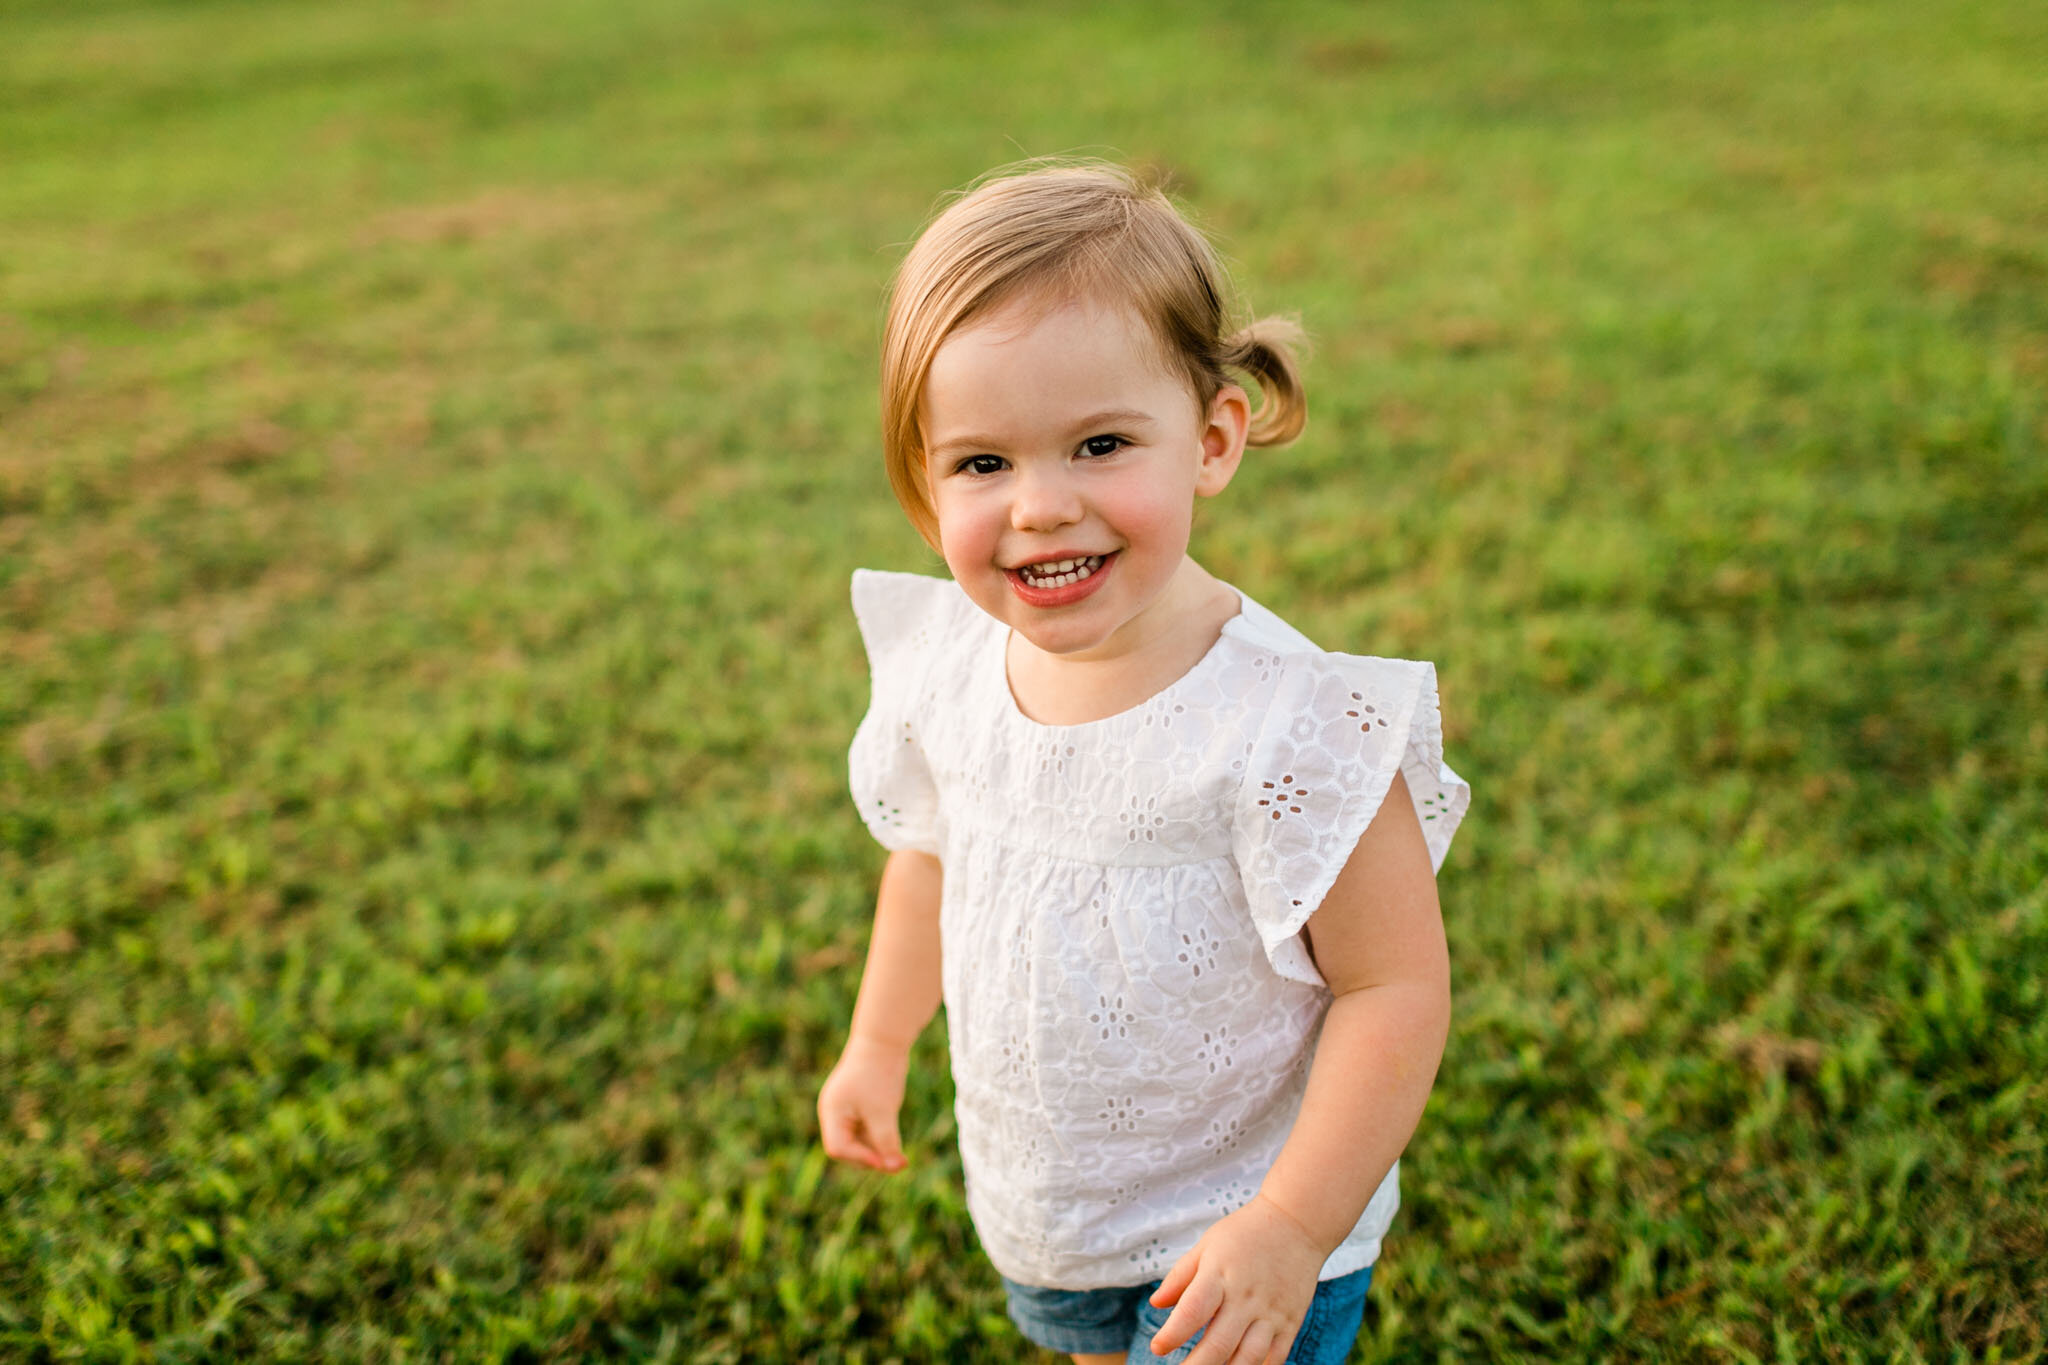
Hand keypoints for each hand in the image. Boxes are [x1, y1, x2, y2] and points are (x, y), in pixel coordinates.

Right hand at [817, 1036, 909, 1171]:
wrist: (885, 1039)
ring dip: (877, 1149)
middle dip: (871, 1157)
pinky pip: (866, 1130)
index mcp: (832, 1112)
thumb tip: (894, 1168)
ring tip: (899, 1153)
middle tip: (898, 1161)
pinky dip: (880, 1137)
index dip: (860, 1159)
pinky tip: (895, 1139)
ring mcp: (846, 1109)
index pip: (838, 1148)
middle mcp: (834, 1113)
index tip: (885, 1161)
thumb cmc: (880, 1074)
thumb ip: (887, 1141)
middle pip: (848, 1149)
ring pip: (859, 1141)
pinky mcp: (858, 1105)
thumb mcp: (884, 1111)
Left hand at [1147, 1195, 1326, 1363]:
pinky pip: (1274, 1358)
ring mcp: (1271, 1312)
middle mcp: (1246, 1297)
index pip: (1193, 1311)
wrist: (1297, 1222)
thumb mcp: (1207, 1245)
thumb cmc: (1246, 1233)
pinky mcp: (1291, 1322)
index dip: (1172, 1334)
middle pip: (1218, 1344)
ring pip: (1248, 1358)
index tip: (1158, 1348)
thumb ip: (1180, 1276)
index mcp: (1220, 1274)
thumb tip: (1156, 1304)